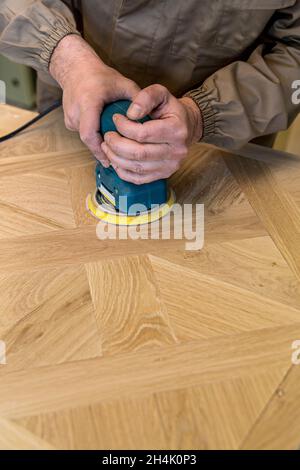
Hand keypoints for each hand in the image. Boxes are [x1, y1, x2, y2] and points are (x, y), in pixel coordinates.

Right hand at [49, 35, 139, 164]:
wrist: (76, 68)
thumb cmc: (101, 76)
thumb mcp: (124, 84)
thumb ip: (138, 100)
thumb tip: (152, 120)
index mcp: (88, 101)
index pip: (89, 133)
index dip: (99, 149)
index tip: (111, 160)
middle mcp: (76, 111)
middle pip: (89, 140)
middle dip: (103, 148)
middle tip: (118, 157)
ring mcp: (70, 117)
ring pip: (86, 138)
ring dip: (100, 141)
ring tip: (115, 143)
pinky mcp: (68, 121)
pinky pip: (83, 134)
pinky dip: (95, 136)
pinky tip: (105, 132)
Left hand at [101, 84, 202, 182]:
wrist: (187, 126)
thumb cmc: (171, 110)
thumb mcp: (161, 94)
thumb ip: (146, 97)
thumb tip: (130, 114)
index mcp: (176, 130)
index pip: (142, 133)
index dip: (123, 127)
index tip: (115, 119)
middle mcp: (176, 151)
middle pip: (138, 153)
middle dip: (116, 145)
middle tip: (107, 136)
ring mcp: (170, 166)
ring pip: (136, 167)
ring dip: (116, 158)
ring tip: (107, 147)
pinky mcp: (164, 175)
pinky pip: (139, 179)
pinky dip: (123, 172)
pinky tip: (115, 161)